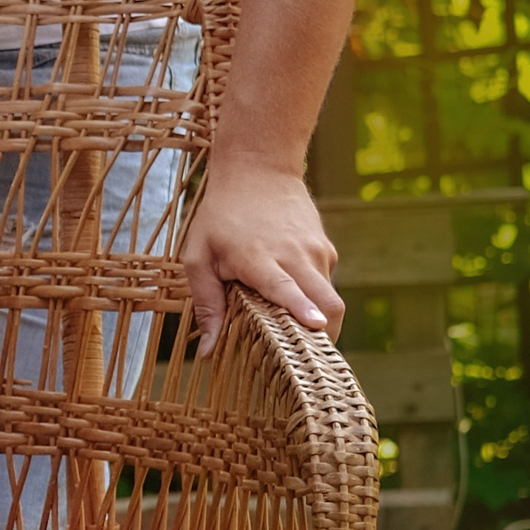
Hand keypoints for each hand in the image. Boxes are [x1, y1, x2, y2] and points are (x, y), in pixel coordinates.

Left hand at [184, 159, 342, 351]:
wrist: (256, 168)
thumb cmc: (220, 216)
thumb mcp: (198, 256)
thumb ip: (206, 303)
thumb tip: (209, 352)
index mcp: (258, 258)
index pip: (287, 288)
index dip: (302, 310)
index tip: (316, 327)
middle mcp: (293, 255)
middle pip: (327, 303)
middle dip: (325, 336)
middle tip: (307, 360)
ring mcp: (315, 251)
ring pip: (331, 298)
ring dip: (318, 320)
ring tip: (295, 330)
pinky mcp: (326, 249)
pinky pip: (326, 284)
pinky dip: (314, 298)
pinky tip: (292, 293)